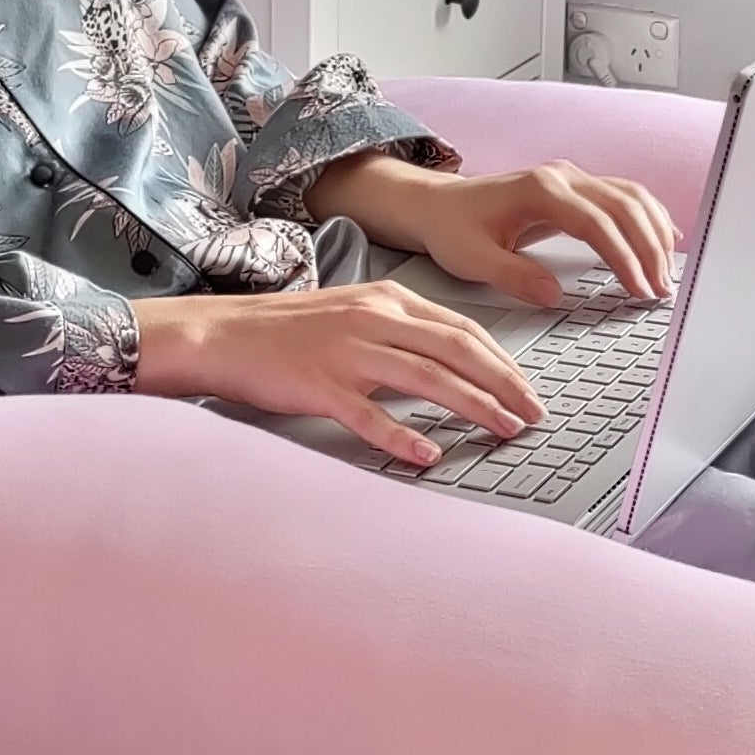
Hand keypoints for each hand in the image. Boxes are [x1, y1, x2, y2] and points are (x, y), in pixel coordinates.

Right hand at [132, 282, 543, 467]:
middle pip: (456, 350)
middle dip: (504, 383)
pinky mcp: (319, 385)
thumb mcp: (352, 312)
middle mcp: (373, 319)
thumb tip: (449, 361)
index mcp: (386, 299)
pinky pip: (369, 415)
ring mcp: (347, 352)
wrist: (222, 334)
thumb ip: (399, 330)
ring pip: (426, 378)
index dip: (503, 360)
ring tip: (503, 430)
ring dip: (472, 406)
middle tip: (533, 414)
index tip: (527, 388)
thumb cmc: (285, 330)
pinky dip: (402, 437)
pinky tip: (428, 455)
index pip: (462, 328)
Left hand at [314, 153, 681, 306]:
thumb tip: (554, 295)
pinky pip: (624, 196)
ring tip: (665, 275)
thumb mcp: (473, 258)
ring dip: (654, 233)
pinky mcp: (576, 188)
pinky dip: (648, 217)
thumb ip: (514, 275)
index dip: (624, 256)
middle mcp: (561, 177)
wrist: (437, 204)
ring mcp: (571, 179)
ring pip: (630, 197)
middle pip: (624, 206)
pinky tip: (665, 240)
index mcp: (539, 190)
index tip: (638, 289)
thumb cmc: (453, 228)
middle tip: (661, 291)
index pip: (597, 222)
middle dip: (649, 249)